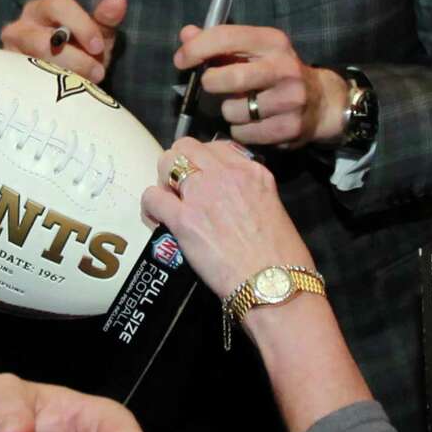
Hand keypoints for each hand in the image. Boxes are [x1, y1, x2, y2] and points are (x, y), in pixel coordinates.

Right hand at [1, 0, 126, 83]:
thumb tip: (118, 0)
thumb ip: (107, 17)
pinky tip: (64, 93)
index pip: (58, 5)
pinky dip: (50, 89)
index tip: (98, 46)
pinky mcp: (9, 77)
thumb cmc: (81, 49)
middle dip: (74, 59)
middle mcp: (19, 28)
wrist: (63, 78)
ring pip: (34, 66)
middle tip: (98, 73)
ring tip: (84, 83)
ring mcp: (10, 55)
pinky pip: (27, 84)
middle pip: (42, 41)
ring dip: (63, 76)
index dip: (81, 25)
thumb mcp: (97, 32)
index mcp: (42, 9)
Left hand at [142, 138, 315, 299]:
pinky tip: (157, 220)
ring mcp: (203, 194)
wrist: (273, 284)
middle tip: (180, 188)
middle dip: (179, 164)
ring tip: (169, 202)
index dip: (203, 161)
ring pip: (166, 162)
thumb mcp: (271, 207)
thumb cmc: (281, 257)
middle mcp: (226, 174)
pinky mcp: (184, 219)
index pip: (216, 147)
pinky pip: (153, 197)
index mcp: (251, 171)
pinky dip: (150, 207)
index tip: (200, 177)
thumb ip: (249, 192)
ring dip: (164, 180)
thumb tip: (228, 198)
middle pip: (186, 147)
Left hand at [173, 23, 347, 147]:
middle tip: (211, 85)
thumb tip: (187, 35)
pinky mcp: (289, 128)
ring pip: (233, 110)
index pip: (227, 37)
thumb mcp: (254, 49)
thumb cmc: (277, 71)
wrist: (322, 101)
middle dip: (211, 83)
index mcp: (272, 41)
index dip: (197, 49)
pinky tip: (253, 121)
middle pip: (230, 77)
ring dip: (228, 110)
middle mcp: (284, 67)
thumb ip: (219, 42)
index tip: (181, 60)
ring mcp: (289, 99)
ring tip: (242, 105)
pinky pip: (244, 133)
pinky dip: (240, 129)